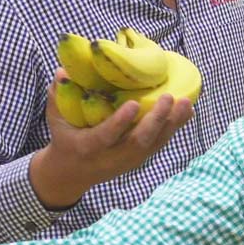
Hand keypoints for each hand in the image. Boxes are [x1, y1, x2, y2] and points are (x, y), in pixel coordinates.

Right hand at [30, 72, 194, 209]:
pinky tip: (187, 111)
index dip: (120, 122)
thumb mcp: (56, 120)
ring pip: (154, 145)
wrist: (72, 174)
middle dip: (155, 120)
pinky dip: (174, 128)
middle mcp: (111, 158)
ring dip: (172, 124)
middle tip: (168, 97)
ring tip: (186, 103)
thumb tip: (63, 70)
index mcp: (87, 147)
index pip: (106, 136)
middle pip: (138, 142)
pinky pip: (159, 144)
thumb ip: (58, 96)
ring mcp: (127, 161)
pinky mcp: (139, 160)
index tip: (133, 103)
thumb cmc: (64, 138)